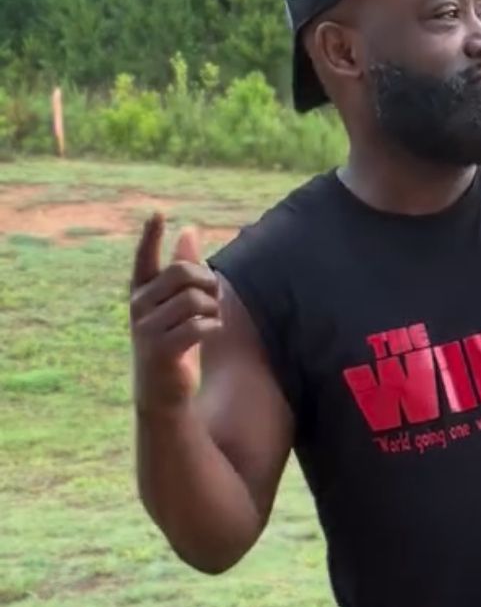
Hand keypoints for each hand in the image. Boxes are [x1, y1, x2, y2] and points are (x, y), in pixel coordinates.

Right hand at [129, 214, 220, 410]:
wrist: (162, 392)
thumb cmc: (172, 343)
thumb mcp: (174, 305)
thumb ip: (181, 269)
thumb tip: (190, 230)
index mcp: (140, 292)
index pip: (144, 258)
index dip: (151, 236)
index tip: (158, 214)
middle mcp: (138, 306)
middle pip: (181, 274)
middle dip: (207, 281)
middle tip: (215, 297)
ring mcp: (147, 328)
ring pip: (193, 300)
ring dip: (213, 309)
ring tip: (213, 319)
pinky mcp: (161, 350)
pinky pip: (198, 326)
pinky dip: (213, 327)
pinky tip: (212, 332)